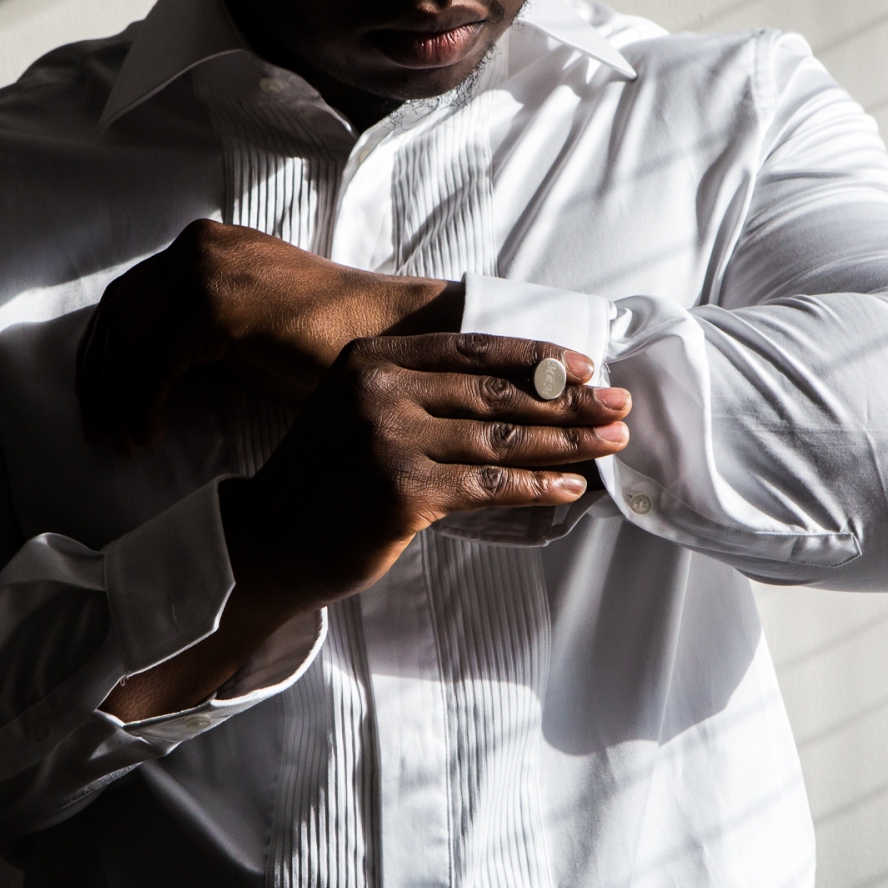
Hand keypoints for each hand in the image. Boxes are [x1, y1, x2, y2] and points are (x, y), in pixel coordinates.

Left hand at [76, 219, 460, 453]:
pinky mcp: (214, 304)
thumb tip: (140, 376)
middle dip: (98, 381)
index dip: (102, 357)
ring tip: (122, 443)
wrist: (382, 333)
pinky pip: (155, 362)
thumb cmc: (321, 343)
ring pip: (126, 340)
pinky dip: (142, 404)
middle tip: (98, 433)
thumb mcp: (242, 331)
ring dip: (116, 399)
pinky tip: (149, 435)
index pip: (126, 300)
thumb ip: (193, 334)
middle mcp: (196, 246)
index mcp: (201, 246)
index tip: (99, 405)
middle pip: (115, 317)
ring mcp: (204, 269)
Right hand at [100, 332, 630, 721]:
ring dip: (566, 442)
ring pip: (501, 437)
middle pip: (495, 391)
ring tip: (609, 445)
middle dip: (568, 399)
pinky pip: (490, 485)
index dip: (536, 355)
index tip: (587, 365)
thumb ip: (418, 387)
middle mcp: (380, 390)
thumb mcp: (358, 408)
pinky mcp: (403, 493)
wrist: (269, 538)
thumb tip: (514, 387)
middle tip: (618, 406)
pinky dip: (537, 485)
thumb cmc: (325, 477)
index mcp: (373, 358)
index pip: (473, 348)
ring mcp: (390, 441)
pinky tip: (571, 487)